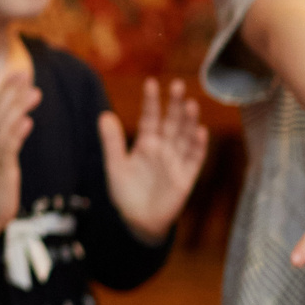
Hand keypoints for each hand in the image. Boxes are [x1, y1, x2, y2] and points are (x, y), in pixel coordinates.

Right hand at [0, 75, 39, 243]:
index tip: (17, 73)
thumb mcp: (0, 163)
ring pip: (2, 129)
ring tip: (33, 92)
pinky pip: (7, 151)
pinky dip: (16, 134)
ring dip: (17, 108)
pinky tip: (27, 122)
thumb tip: (19, 121)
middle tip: (23, 73)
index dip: (5, 92)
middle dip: (10, 93)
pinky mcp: (0, 174)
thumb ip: (7, 142)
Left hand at [100, 79, 208, 240]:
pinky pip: (194, 159)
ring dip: (189, 121)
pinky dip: (198, 146)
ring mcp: (176, 162)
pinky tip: (200, 132)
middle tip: (177, 85)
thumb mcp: (115, 166)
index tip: (150, 82)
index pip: (150, 117)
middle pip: (172, 122)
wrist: (136, 222)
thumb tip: (104, 114)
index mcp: (146, 144)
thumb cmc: (125, 193)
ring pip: (185, 137)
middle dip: (175, 104)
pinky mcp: (185, 177)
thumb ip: (112, 141)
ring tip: (190, 104)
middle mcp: (163, 149)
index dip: (151, 101)